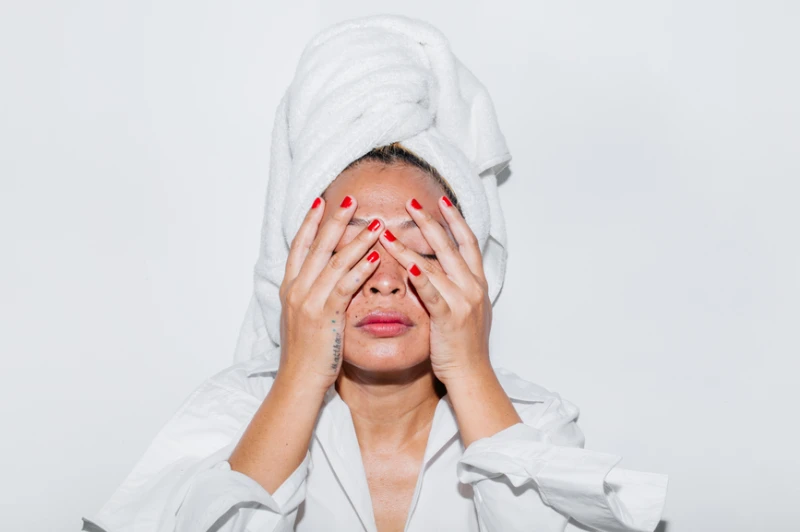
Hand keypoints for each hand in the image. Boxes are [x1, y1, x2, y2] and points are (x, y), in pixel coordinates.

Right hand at [278, 195, 383, 390]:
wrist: (298, 382)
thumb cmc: (306, 355)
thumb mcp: (303, 319)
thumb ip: (312, 296)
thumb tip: (323, 282)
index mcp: (289, 288)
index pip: (299, 246)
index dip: (311, 222)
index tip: (322, 201)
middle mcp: (295, 289)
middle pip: (317, 246)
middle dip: (335, 220)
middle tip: (352, 198)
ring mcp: (308, 301)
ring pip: (334, 261)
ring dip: (357, 239)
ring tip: (376, 223)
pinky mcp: (324, 315)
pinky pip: (345, 285)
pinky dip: (360, 269)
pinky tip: (376, 256)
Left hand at [378, 196, 492, 385]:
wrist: (472, 374)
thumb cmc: (464, 346)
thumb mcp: (466, 310)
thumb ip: (454, 287)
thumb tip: (435, 269)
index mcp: (477, 282)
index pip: (467, 242)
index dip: (454, 219)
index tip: (441, 200)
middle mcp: (473, 287)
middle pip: (450, 246)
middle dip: (430, 222)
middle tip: (411, 203)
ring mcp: (463, 301)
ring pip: (435, 265)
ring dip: (409, 246)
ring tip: (388, 231)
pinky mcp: (449, 317)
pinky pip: (433, 292)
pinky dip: (419, 277)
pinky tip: (406, 264)